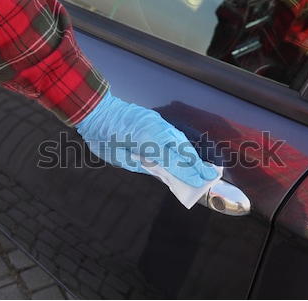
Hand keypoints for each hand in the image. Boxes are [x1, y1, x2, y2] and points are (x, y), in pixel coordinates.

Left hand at [75, 90, 217, 186]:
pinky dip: (182, 143)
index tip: (200, 182)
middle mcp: (156, 131)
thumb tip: (161, 171)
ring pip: (180, 140)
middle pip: (182, 150)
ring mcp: (157, 123)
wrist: (96, 111)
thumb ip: (142, 164)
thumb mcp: (119, 157)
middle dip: (197, 164)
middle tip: (211, 176)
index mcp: (146, 142)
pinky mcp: (154, 119)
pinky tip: (187, 151)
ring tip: (204, 166)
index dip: (188, 173)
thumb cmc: (103, 137)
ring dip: (192, 154)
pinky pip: (173, 133)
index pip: (173, 161)